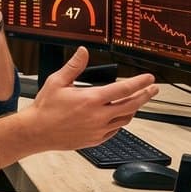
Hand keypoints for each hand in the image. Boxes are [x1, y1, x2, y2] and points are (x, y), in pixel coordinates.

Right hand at [22, 46, 157, 150]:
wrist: (37, 131)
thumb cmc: (45, 107)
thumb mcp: (57, 81)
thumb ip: (74, 66)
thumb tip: (83, 51)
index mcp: (91, 100)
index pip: (123, 89)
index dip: (139, 83)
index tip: (149, 79)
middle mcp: (98, 116)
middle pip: (131, 105)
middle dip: (145, 96)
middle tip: (153, 90)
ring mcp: (98, 130)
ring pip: (125, 119)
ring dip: (133, 109)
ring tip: (135, 101)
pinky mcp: (95, 140)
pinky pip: (115, 130)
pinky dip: (120, 121)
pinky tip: (118, 116)